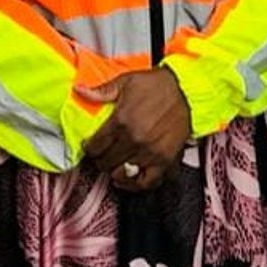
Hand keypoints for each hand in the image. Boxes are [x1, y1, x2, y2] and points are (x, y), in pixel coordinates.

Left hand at [79, 69, 191, 191]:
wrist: (187, 90)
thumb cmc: (158, 85)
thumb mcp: (126, 82)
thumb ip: (102, 91)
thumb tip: (79, 91)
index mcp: (121, 121)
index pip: (95, 146)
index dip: (89, 148)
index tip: (91, 146)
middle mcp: (134, 140)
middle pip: (106, 162)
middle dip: (100, 160)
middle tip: (102, 155)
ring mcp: (149, 152)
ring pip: (122, 174)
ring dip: (115, 171)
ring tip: (114, 165)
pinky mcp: (165, 160)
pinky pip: (146, 182)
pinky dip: (135, 184)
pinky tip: (129, 179)